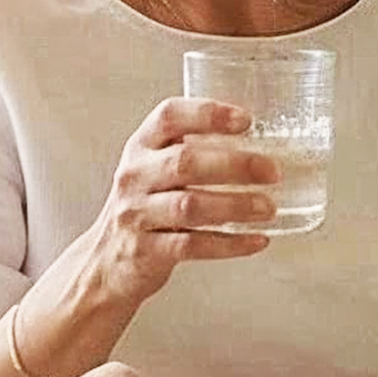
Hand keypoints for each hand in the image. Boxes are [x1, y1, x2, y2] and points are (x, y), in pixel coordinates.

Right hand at [69, 98, 280, 319]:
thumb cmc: (145, 208)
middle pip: (184, 162)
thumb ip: (194, 153)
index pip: (169, 117)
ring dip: (235, 206)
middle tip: (272, 171)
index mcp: (141, 147)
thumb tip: (263, 144)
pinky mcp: (145, 252)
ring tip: (268, 207)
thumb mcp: (155, 170)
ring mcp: (136, 214)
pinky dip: (229, 244)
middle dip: (235, 165)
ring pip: (189, 206)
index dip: (208, 114)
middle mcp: (135, 176)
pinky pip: (192, 246)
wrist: (105, 262)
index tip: (246, 120)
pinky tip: (256, 240)